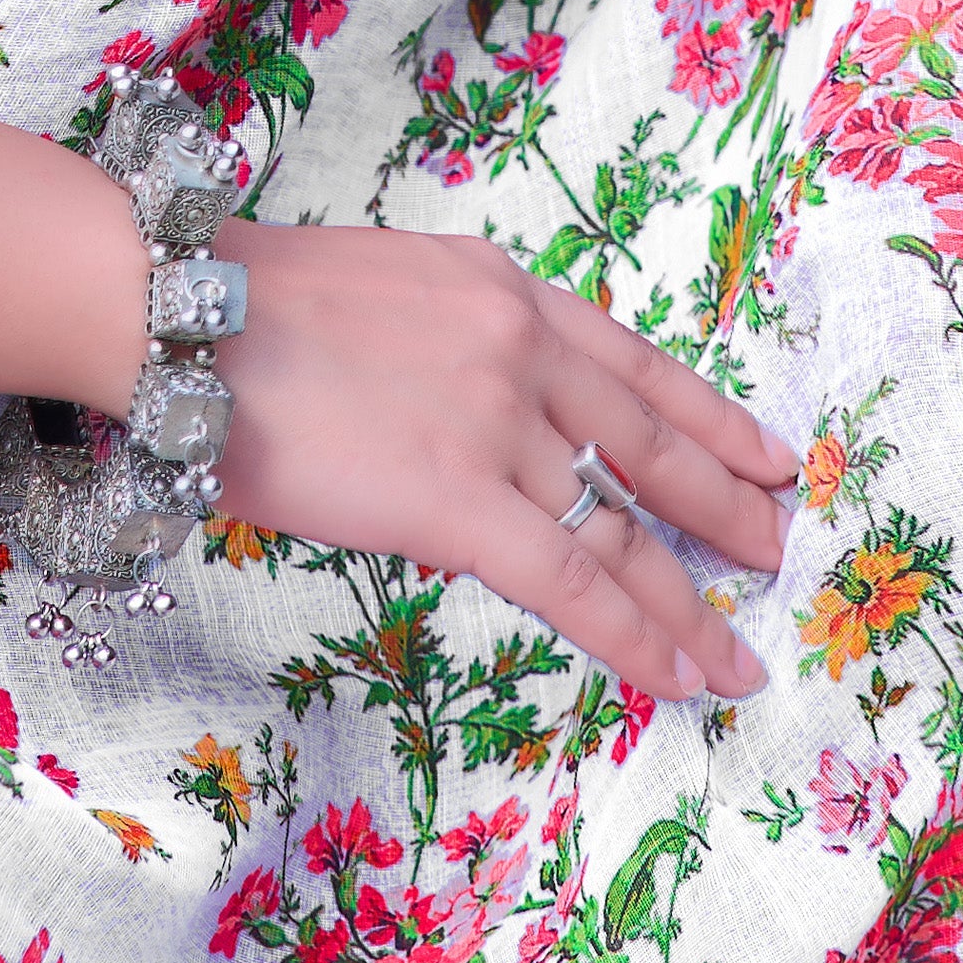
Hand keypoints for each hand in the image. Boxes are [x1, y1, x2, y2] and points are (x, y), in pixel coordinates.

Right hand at [212, 221, 789, 705]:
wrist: (186, 313)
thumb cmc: (253, 307)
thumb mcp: (393, 290)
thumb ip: (460, 344)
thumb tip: (489, 420)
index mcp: (507, 291)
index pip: (638, 367)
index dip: (711, 419)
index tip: (765, 456)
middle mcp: (524, 350)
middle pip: (654, 446)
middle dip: (726, 508)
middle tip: (775, 551)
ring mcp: (498, 424)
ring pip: (624, 530)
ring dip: (690, 602)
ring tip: (737, 655)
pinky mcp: (458, 499)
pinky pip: (571, 581)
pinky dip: (633, 635)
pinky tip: (673, 673)